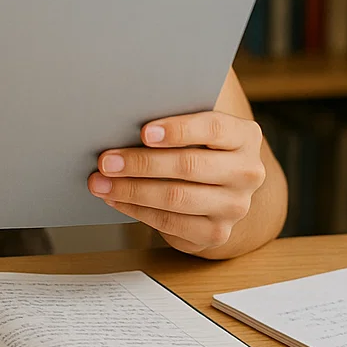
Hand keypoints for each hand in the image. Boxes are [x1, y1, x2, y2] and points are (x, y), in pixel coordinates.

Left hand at [87, 111, 265, 253]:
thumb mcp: (196, 126)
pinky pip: (170, 222)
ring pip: (176, 197)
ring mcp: (235, 206)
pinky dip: (136, 210)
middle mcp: (246, 172)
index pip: (213, 128)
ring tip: (100, 182)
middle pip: (189, 165)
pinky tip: (115, 199)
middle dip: (140, 163)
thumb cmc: (196, 146)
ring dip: (131, 189)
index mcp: (244, 136)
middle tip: (105, 160)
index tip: (143, 133)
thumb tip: (124, 113)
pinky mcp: (217, 233)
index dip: (177, 130)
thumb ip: (173, 116)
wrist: (219, 189)